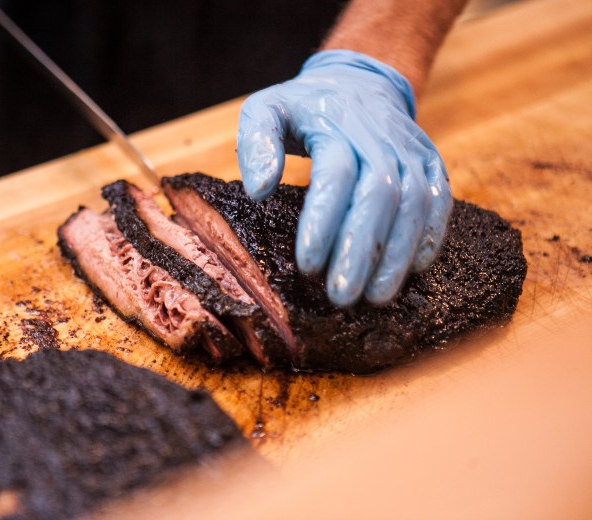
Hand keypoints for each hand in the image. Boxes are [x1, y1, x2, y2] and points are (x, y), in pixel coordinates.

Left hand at [237, 50, 451, 305]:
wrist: (358, 81)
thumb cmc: (304, 107)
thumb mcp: (266, 109)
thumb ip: (256, 144)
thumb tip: (258, 190)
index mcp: (335, 126)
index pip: (335, 175)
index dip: (324, 222)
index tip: (308, 265)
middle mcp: (379, 138)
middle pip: (380, 195)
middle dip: (362, 250)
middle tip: (342, 295)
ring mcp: (409, 150)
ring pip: (414, 203)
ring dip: (397, 253)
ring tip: (376, 296)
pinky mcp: (430, 162)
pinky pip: (439, 200)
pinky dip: (430, 235)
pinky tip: (415, 269)